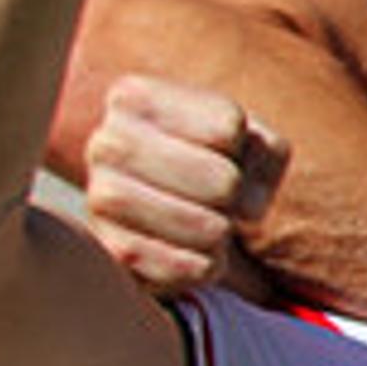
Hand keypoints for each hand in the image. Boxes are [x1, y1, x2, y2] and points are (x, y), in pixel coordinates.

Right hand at [76, 74, 280, 299]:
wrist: (159, 207)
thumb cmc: (210, 161)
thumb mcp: (249, 139)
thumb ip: (266, 150)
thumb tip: (246, 204)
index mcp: (135, 97)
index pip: (229, 127)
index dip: (244, 149)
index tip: (221, 152)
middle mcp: (107, 142)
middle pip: (224, 181)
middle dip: (234, 195)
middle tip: (215, 195)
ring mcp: (101, 198)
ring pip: (211, 229)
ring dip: (222, 233)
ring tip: (201, 220)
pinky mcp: (112, 252)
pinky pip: (193, 269)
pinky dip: (208, 265)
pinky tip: (187, 249)